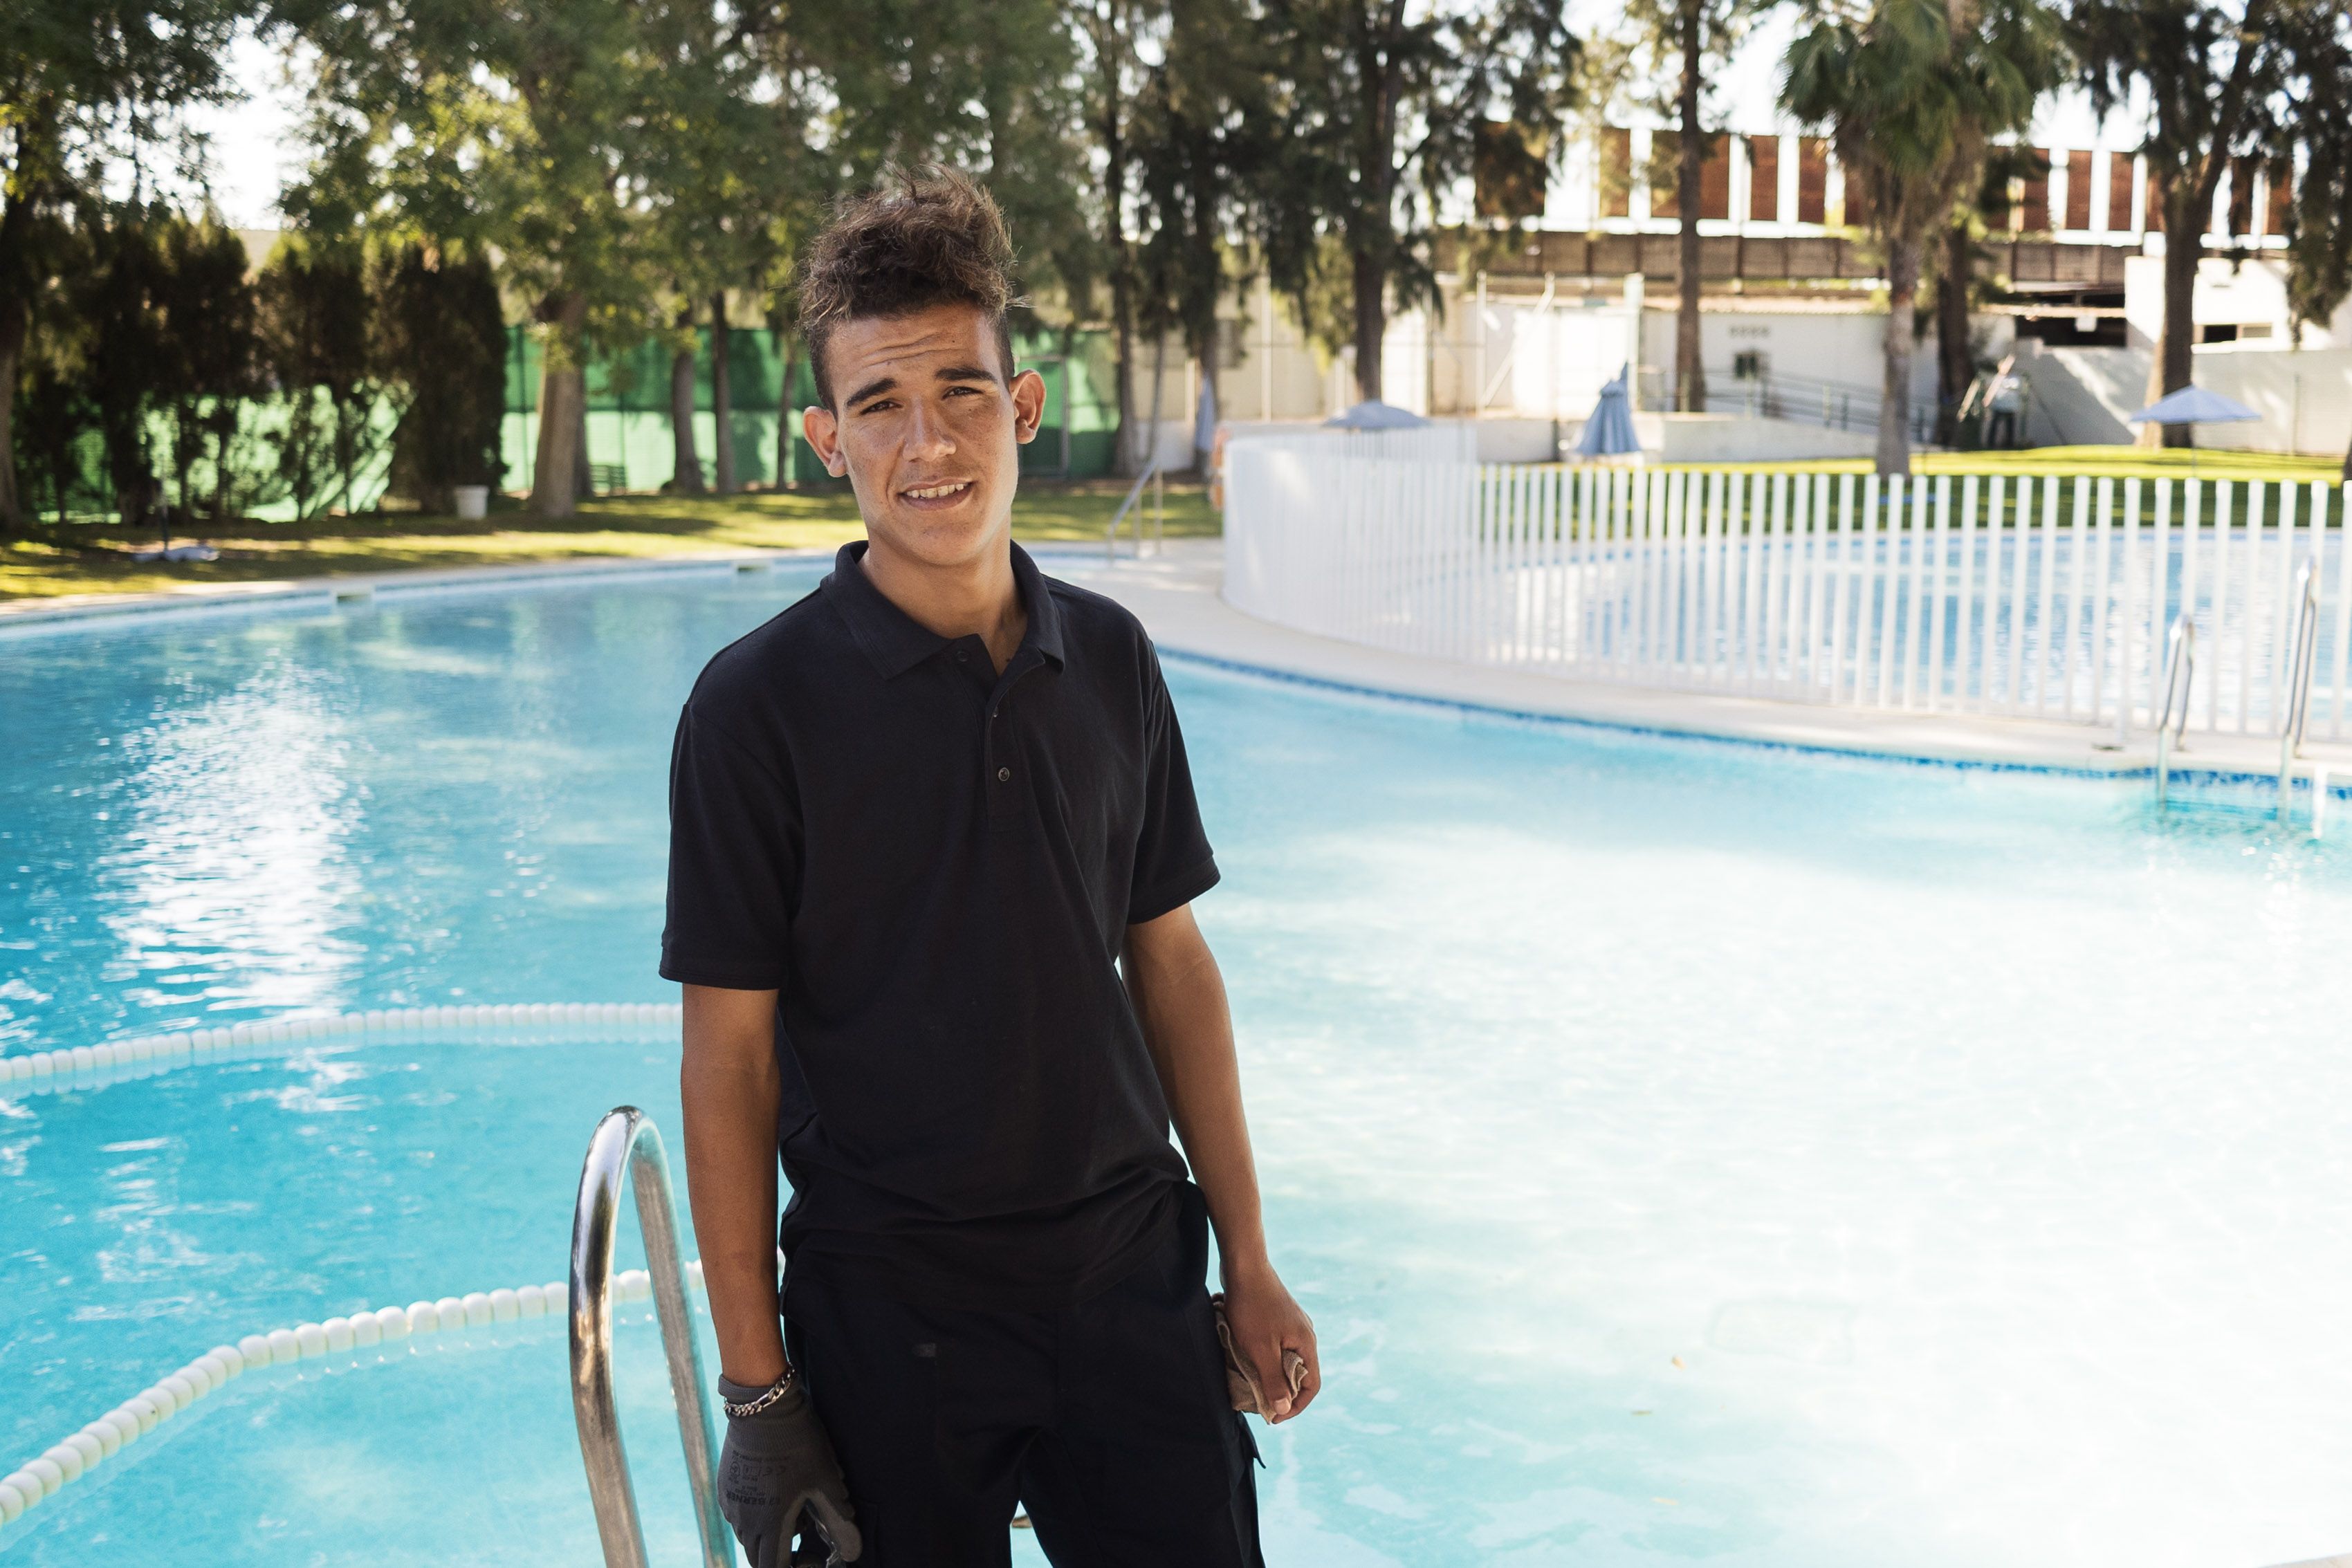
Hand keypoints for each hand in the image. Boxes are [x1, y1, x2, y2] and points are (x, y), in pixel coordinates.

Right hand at [715, 1373, 862, 1565]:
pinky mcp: (724, 1488)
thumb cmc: (799, 1444)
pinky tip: (775, 1489)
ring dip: (769, 1535)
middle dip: (782, 1554)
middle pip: (758, 1559)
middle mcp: (743, 1521)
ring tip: (793, 1503)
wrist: (764, 1408)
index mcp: (768, 1525)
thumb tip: (853, 1553)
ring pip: (747, 1537)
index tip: (810, 1555)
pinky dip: (756, 1516)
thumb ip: (838, 1521)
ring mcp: (730, 1505)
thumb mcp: (825, 1482)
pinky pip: (738, 1517)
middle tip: (804, 1525)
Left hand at [1217, 1262, 1319, 1422]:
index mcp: (1306, 1343)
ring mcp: (1292, 1324)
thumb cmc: (1252, 1308)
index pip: (1311, 1385)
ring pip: (1286, 1358)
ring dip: (1270, 1374)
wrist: (1245, 1265)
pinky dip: (1264, 1357)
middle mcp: (1304, 1334)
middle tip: (1258, 1402)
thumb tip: (1284, 1409)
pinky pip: (1277, 1345)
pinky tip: (1246, 1357)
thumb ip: (1273, 1380)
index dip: (1295, 1406)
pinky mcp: (1279, 1316)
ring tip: (1249, 1383)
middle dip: (1280, 1391)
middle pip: (1299, 1373)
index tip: (1273, 1417)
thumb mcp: (1260, 1350)